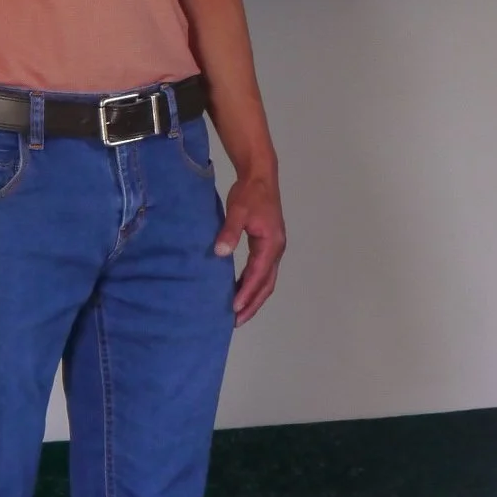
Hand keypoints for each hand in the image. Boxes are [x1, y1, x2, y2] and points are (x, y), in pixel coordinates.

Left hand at [215, 170, 285, 323]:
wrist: (261, 176)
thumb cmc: (250, 193)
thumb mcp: (238, 210)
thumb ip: (229, 231)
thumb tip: (220, 252)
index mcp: (271, 243)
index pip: (258, 275)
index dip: (247, 293)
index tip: (234, 308)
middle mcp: (276, 250)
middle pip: (267, 284)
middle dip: (253, 303)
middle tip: (237, 321)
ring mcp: (275, 248)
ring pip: (267, 281)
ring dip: (254, 297)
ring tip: (239, 313)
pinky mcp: (269, 245)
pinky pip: (263, 272)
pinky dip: (253, 285)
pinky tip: (240, 290)